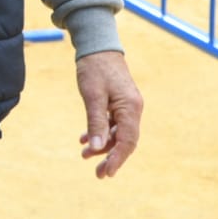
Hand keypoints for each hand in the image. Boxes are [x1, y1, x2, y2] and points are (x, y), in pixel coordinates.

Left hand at [75, 50, 142, 178]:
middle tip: (98, 173)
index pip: (127, 141)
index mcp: (130, 108)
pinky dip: (101, 132)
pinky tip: (84, 139)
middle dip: (111, 157)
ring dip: (103, 145)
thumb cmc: (94, 68)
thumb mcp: (92, 95)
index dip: (117, 159)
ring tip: (84, 155)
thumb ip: (95, 122)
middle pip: (125, 140)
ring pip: (118, 133)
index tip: (107, 173)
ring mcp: (127, 106)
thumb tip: (97, 147)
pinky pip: (113, 123)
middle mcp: (133, 109)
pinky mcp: (119, 102)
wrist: (98, 45)